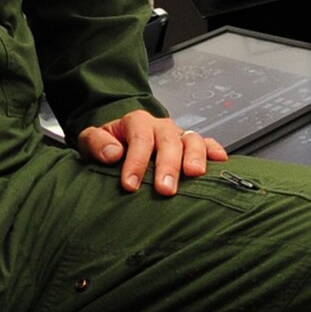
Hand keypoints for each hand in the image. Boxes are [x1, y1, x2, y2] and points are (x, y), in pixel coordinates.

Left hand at [77, 110, 226, 195]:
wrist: (120, 136)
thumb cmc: (108, 142)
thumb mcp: (91, 139)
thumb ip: (96, 143)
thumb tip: (113, 153)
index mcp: (136, 123)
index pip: (139, 140)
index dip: (136, 162)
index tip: (130, 185)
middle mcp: (160, 127)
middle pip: (169, 141)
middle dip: (168, 165)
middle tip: (166, 189)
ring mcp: (178, 135)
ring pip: (192, 140)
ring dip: (195, 157)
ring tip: (194, 175)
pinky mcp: (191, 145)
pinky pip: (207, 143)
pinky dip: (215, 151)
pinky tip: (220, 162)